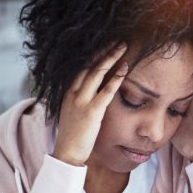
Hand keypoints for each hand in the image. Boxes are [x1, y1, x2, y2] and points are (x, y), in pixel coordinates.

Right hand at [52, 44, 128, 165]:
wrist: (67, 152)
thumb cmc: (73, 134)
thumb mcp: (73, 111)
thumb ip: (80, 99)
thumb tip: (91, 91)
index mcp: (68, 91)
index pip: (81, 66)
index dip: (94, 54)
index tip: (105, 44)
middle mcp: (73, 92)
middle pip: (89, 65)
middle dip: (104, 50)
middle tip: (117, 39)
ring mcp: (81, 101)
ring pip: (97, 72)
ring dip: (111, 57)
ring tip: (123, 47)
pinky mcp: (92, 112)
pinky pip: (106, 91)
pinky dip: (116, 78)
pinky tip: (125, 68)